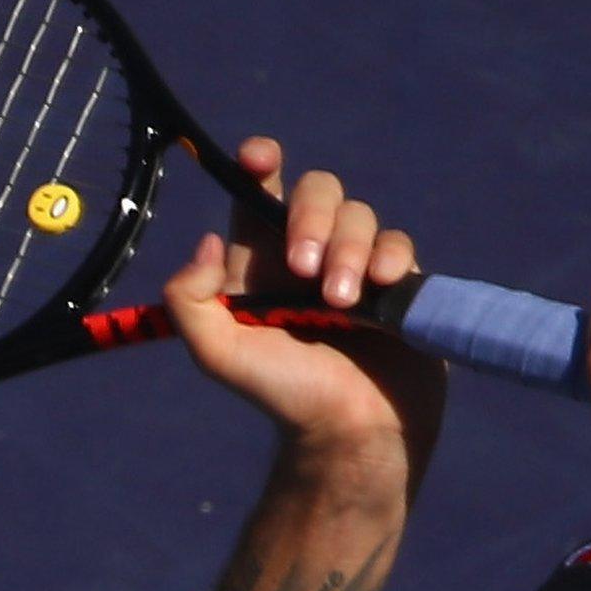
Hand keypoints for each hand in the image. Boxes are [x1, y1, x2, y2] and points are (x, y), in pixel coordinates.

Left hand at [164, 138, 445, 485]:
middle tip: (304, 271)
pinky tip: (382, 287)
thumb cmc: (283, 394)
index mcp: (261, 259)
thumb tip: (206, 242)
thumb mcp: (218, 354)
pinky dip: (390, 256)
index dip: (261, 163)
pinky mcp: (400, 282)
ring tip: (340, 303)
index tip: (262, 158)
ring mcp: (356, 264)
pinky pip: (399, 242)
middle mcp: (309, 252)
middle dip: (311, 217)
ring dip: (348, 251)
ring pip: (359, 214)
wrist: (351, 432)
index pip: (259, 192)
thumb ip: (190, 300)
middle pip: (317, 190)